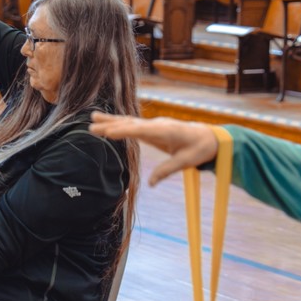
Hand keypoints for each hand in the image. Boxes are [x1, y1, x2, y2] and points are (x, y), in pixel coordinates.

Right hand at [88, 113, 219, 185]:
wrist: (208, 137)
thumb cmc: (199, 149)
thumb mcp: (186, 162)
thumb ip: (168, 170)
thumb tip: (151, 183)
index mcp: (166, 131)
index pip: (141, 131)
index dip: (124, 132)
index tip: (108, 133)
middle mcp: (157, 124)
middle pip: (130, 124)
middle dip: (110, 125)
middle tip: (91, 127)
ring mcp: (154, 124)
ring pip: (129, 121)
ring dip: (111, 120)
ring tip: (93, 117)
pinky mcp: (152, 127)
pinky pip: (133, 124)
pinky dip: (119, 123)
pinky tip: (108, 123)